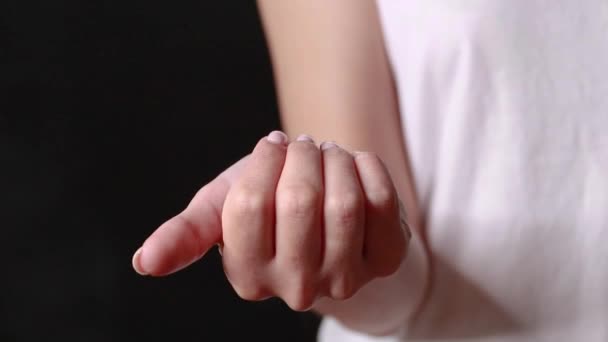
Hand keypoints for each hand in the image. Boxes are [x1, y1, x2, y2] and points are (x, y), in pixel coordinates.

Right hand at [132, 131, 410, 310]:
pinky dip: (367, 166)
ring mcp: (345, 278)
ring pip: (342, 202)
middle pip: (298, 201)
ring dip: (334, 160)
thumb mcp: (223, 209)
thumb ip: (185, 234)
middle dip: (300, 156)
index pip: (247, 204)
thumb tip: (143, 263)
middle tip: (303, 149)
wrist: (328, 216)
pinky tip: (355, 169)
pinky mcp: (385, 260)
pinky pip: (381, 199)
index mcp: (248, 275)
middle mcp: (296, 288)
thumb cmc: (270, 208)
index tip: (271, 150)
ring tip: (327, 157)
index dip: (263, 161)